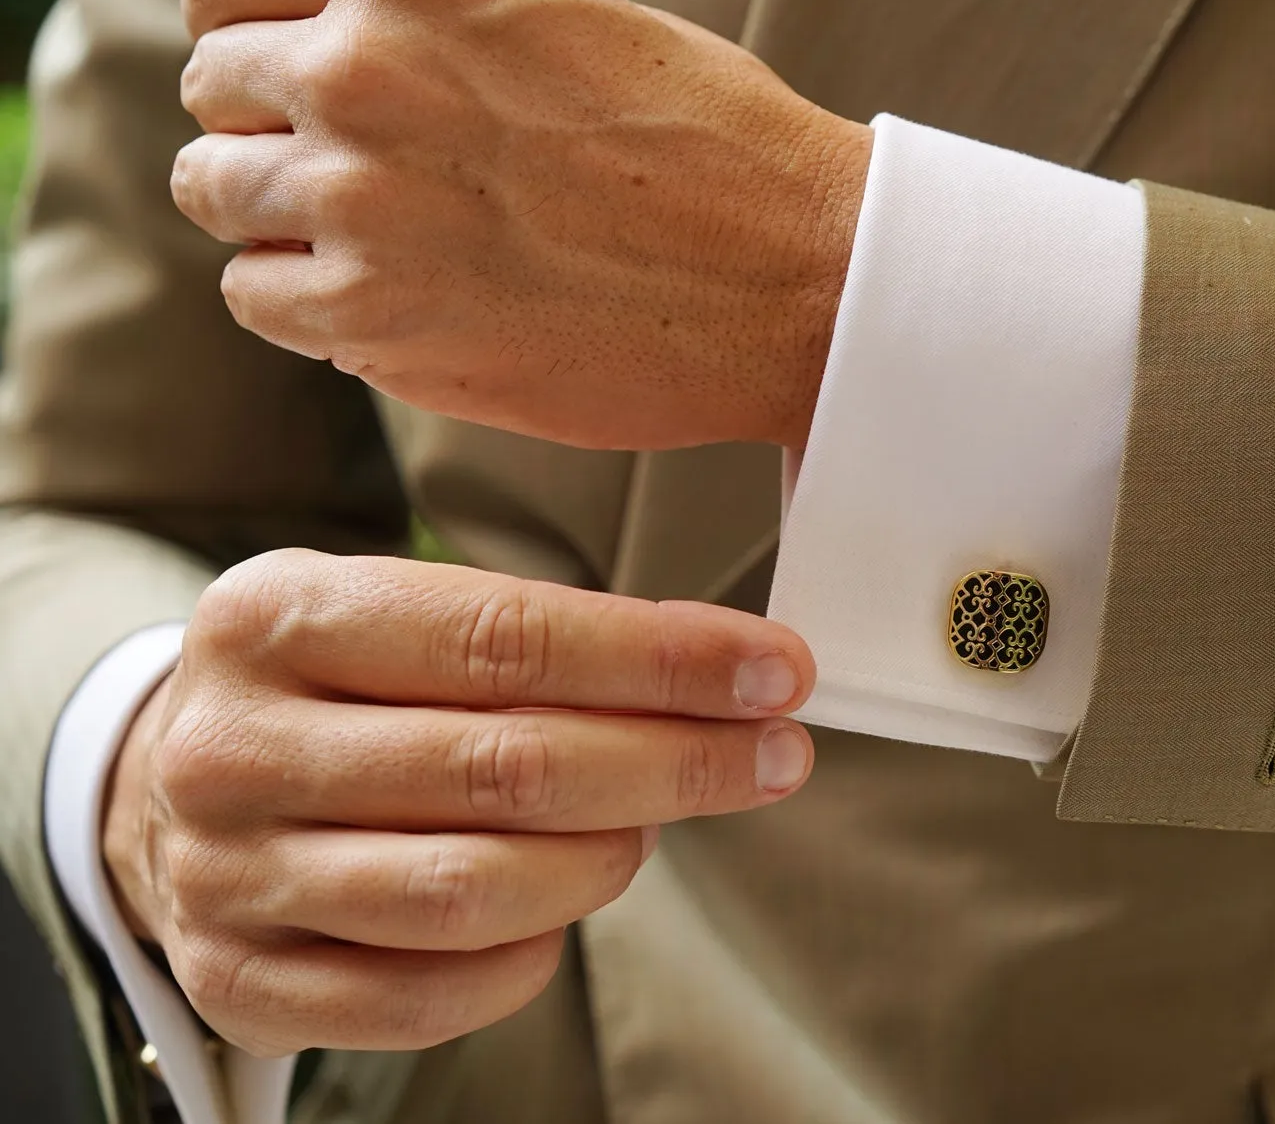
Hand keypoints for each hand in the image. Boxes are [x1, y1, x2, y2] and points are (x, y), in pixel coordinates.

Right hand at [102, 549, 814, 1055]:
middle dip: (675, 761)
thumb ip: (536, 636)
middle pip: (504, 766)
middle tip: (774, 753)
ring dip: (609, 858)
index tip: (774, 670)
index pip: (503, 637)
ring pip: (473, 889)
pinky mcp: (241, 984)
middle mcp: (233, 749)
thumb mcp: (396, 613)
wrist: (166, 786)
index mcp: (275, 618)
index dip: (660, 659)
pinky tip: (569, 902)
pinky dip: (532, 954)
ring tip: (658, 825)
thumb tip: (728, 674)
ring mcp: (226, 877)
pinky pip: (429, 994)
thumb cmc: (332, 686)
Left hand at [170, 0, 871, 452]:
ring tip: (389, 235)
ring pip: (215, 190)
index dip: (251, 24)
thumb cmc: (709, 142)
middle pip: (215, 84)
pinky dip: (310, 301)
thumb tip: (311, 54)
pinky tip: (403, 295)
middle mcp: (362, 62)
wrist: (798, 275)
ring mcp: (356, 192)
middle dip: (274, 124)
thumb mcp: (560, 10)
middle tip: (374, 168)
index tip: (289, 67)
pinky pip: (256, 294)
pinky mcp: (370, 313)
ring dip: (283, 214)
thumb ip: (423, 17)